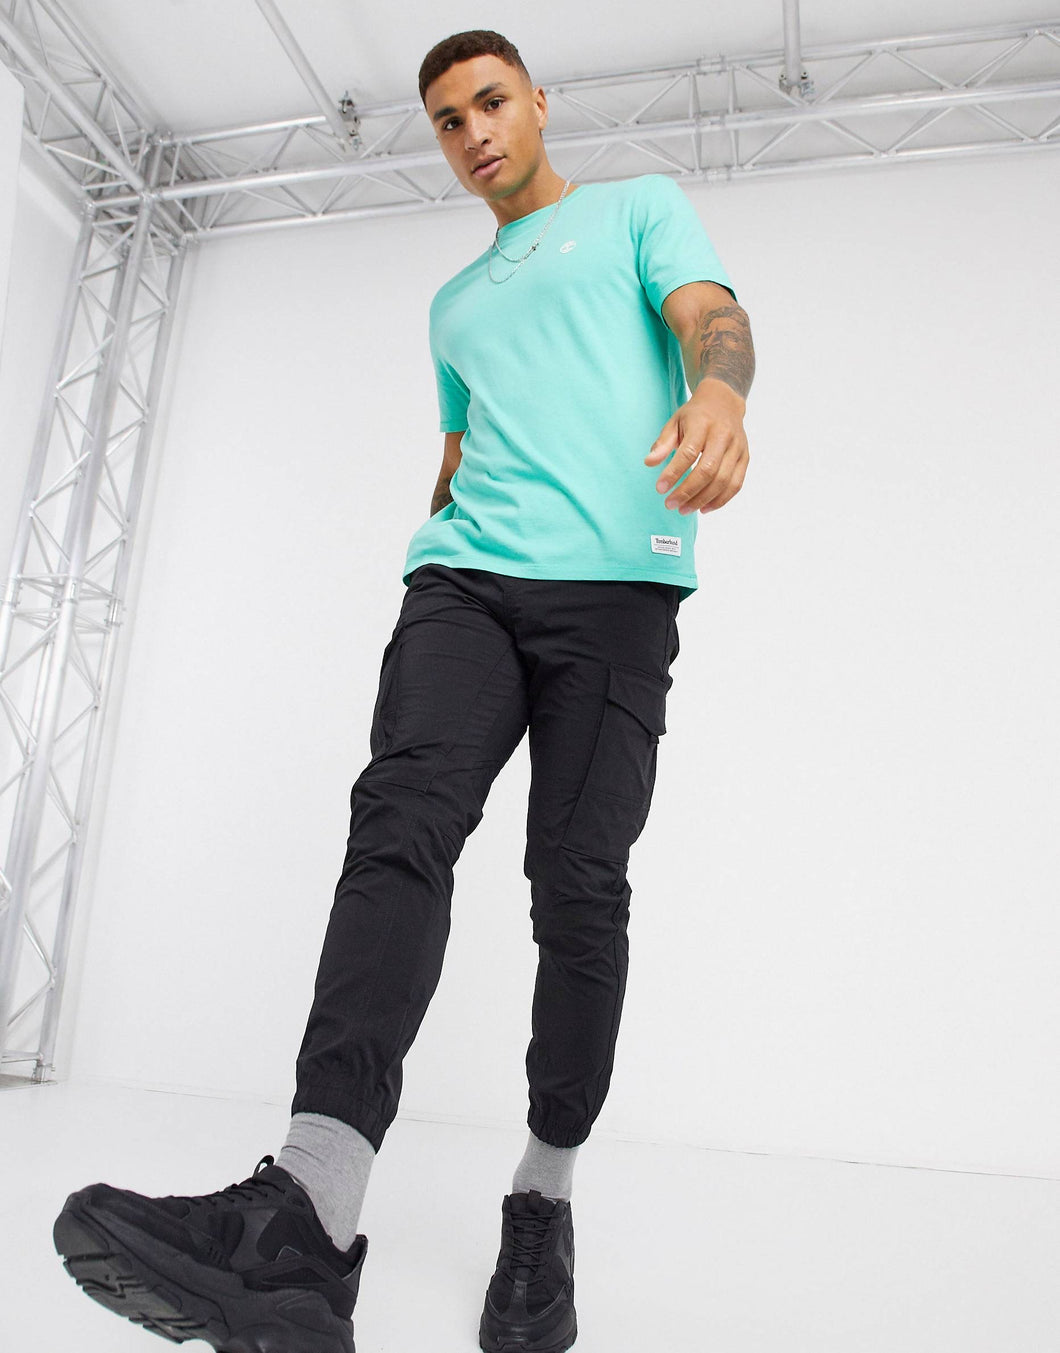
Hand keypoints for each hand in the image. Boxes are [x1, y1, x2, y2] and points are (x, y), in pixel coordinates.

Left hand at [644, 378, 749, 513]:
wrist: (724, 402)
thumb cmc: (696, 415)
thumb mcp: (675, 422)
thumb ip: (663, 443)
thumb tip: (650, 463)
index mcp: (703, 424)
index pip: (688, 453)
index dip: (673, 473)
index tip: (660, 488)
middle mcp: (723, 436)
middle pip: (707, 470)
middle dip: (687, 492)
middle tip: (670, 504)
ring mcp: (737, 448)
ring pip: (723, 481)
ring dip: (702, 500)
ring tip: (684, 509)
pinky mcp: (744, 458)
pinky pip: (736, 484)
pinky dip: (720, 500)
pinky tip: (704, 508)